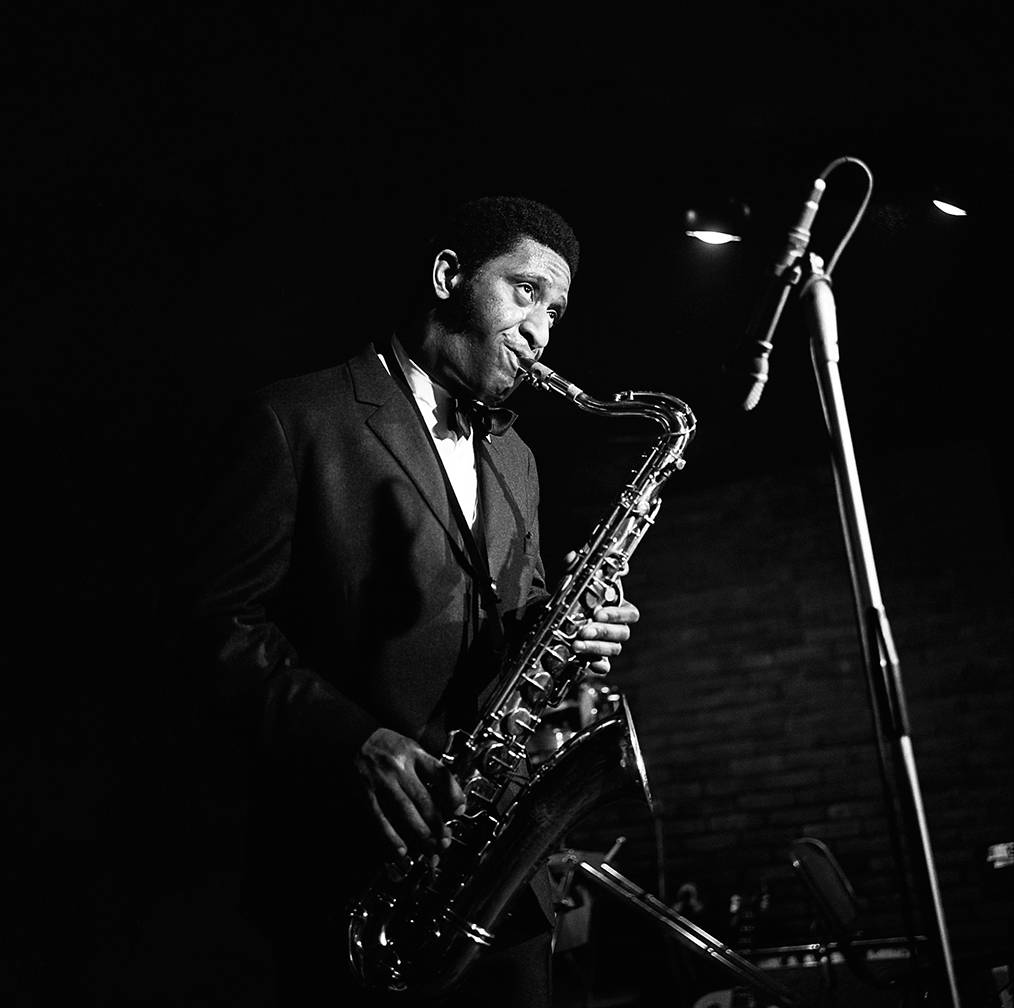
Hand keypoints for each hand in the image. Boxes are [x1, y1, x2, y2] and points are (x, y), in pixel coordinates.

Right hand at [354, 728, 465, 862]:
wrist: (351, 736)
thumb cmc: (385, 744)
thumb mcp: (410, 746)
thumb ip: (426, 766)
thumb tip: (447, 793)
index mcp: (414, 753)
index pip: (439, 774)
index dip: (453, 794)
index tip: (460, 810)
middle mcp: (400, 766)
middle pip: (424, 798)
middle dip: (437, 823)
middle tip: (446, 840)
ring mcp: (382, 780)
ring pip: (405, 810)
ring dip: (420, 832)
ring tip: (430, 848)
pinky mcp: (366, 792)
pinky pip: (381, 817)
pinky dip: (391, 835)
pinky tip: (401, 849)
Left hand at [564, 551, 639, 676]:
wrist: (558, 618)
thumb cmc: (574, 598)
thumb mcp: (572, 582)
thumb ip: (573, 568)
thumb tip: (573, 555)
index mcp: (618, 607)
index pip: (630, 613)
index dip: (617, 614)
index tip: (598, 613)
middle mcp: (617, 627)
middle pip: (622, 633)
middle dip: (603, 632)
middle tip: (584, 630)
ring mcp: (609, 644)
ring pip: (613, 650)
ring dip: (596, 648)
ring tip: (576, 644)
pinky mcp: (597, 659)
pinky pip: (604, 666)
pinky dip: (598, 666)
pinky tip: (589, 664)